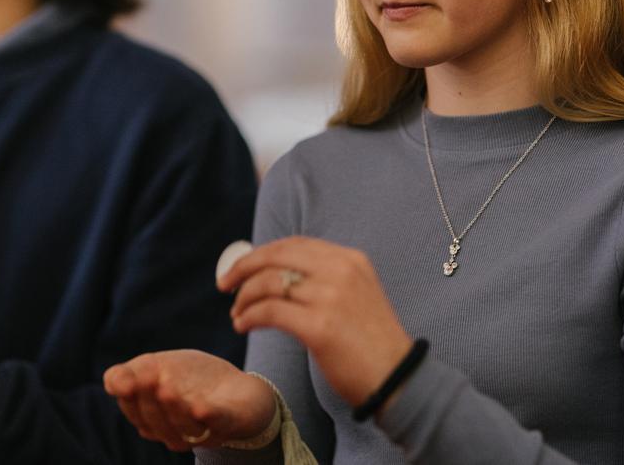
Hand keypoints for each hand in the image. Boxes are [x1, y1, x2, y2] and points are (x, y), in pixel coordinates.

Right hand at [103, 350, 274, 451]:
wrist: (237, 388)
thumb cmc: (190, 379)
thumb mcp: (156, 368)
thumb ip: (131, 374)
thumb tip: (112, 383)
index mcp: (153, 419)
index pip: (134, 411)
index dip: (130, 396)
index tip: (130, 378)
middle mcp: (175, 431)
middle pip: (156, 421)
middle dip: (150, 400)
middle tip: (148, 377)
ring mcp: (203, 431)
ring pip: (183, 427)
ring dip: (174, 408)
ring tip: (166, 387)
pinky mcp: (229, 423)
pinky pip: (217, 424)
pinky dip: (208, 417)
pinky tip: (200, 408)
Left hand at [220, 237, 412, 412]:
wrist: (398, 379)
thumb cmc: (371, 343)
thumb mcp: (356, 295)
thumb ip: (324, 279)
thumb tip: (276, 274)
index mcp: (350, 259)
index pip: (294, 244)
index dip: (262, 253)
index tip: (242, 267)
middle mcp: (341, 271)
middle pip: (276, 256)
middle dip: (244, 268)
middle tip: (225, 285)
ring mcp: (331, 297)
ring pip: (269, 284)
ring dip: (244, 299)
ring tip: (237, 316)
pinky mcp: (320, 327)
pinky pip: (269, 312)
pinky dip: (249, 317)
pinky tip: (244, 326)